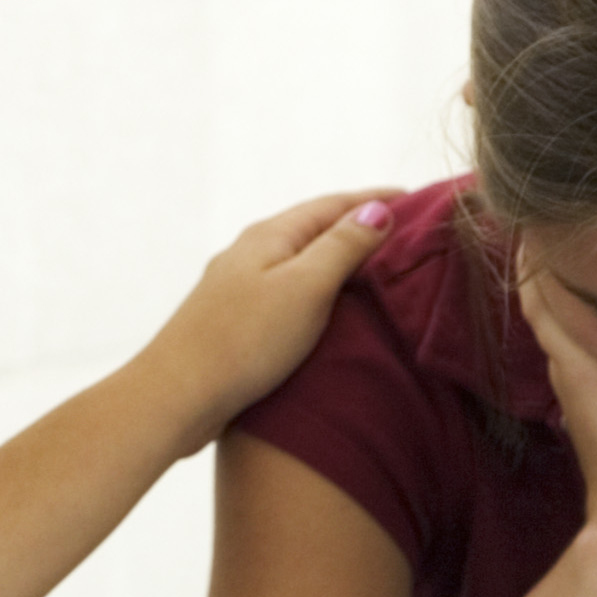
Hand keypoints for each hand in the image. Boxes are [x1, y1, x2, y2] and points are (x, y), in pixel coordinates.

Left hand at [138, 188, 404, 446]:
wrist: (175, 396)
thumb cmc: (243, 342)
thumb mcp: (305, 288)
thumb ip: (342, 247)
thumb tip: (377, 209)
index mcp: (269, 236)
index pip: (335, 205)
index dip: (378, 201)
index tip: (420, 200)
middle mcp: (250, 253)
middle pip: (315, 228)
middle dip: (360, 226)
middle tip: (407, 232)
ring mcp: (238, 287)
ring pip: (299, 261)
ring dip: (338, 259)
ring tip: (376, 269)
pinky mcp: (233, 321)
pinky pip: (287, 291)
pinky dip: (317, 290)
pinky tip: (328, 310)